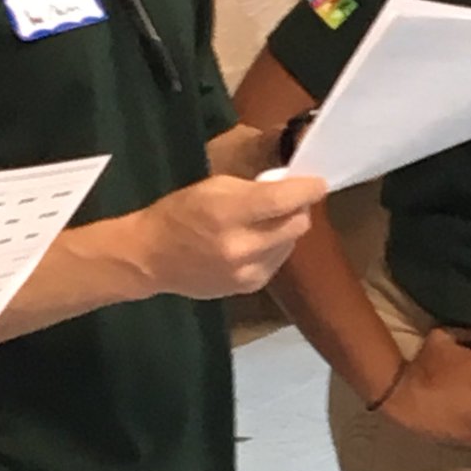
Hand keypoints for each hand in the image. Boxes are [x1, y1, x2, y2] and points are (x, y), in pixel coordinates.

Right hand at [126, 174, 326, 298]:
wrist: (151, 257)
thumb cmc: (181, 212)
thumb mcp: (215, 187)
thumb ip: (254, 189)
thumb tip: (289, 191)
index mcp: (229, 213)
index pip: (283, 200)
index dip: (308, 189)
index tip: (319, 183)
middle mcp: (242, 247)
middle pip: (297, 225)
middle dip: (299, 208)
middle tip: (289, 199)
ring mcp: (246, 272)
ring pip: (291, 244)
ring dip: (287, 228)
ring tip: (267, 220)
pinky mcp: (248, 287)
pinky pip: (277, 261)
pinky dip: (275, 247)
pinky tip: (256, 240)